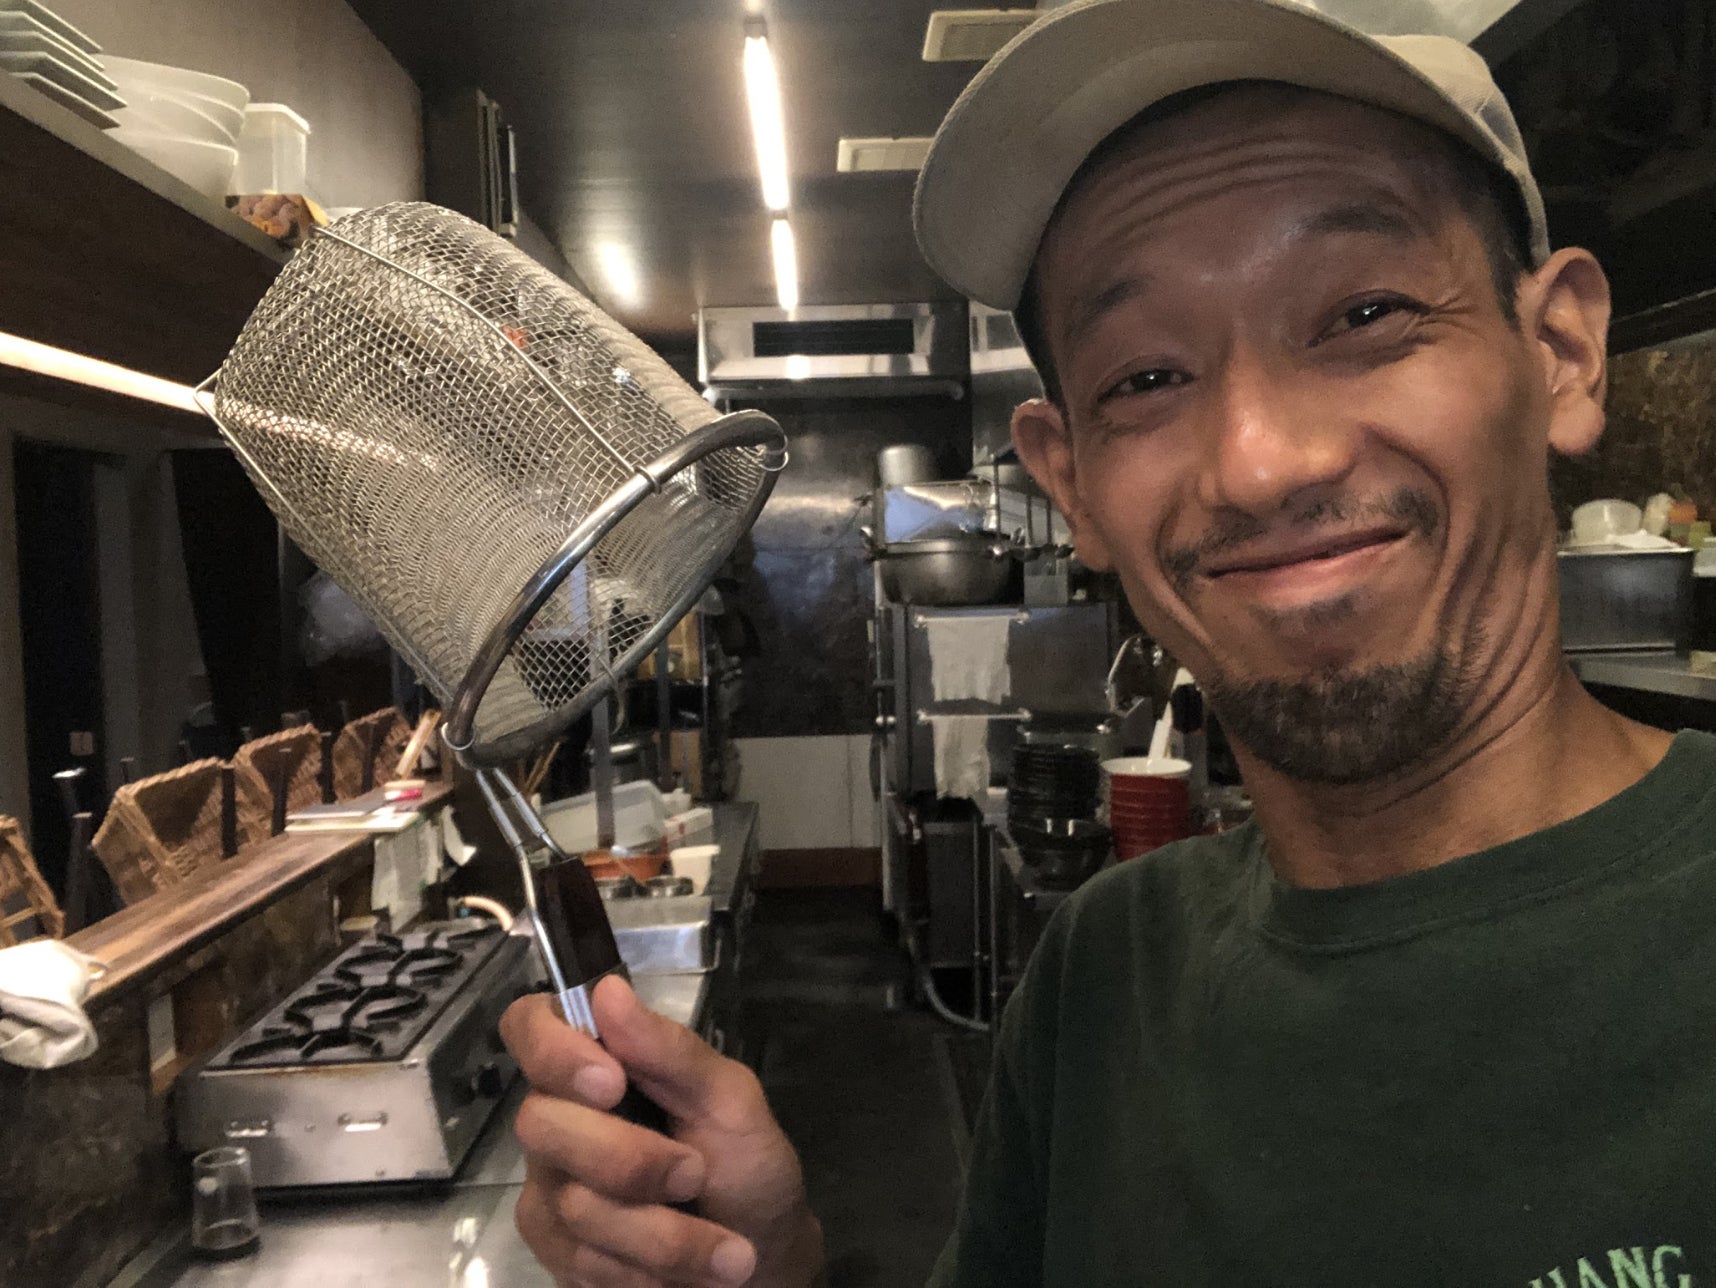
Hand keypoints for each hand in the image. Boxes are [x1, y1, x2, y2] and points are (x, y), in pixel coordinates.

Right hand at [500, 975, 823, 1286]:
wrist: (764, 1260)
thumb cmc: (748, 1166)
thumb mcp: (731, 1100)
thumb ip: (671, 1050)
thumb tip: (609, 989)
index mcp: (601, 1062)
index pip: (530, 1026)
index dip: (553, 1050)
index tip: (609, 1083)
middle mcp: (561, 1117)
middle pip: (543, 1124)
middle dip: (630, 1161)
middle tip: (696, 1175)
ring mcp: (551, 1186)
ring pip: (572, 1204)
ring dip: (662, 1233)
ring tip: (724, 1248)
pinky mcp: (556, 1250)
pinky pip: (580, 1258)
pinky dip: (647, 1269)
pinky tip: (687, 1273)